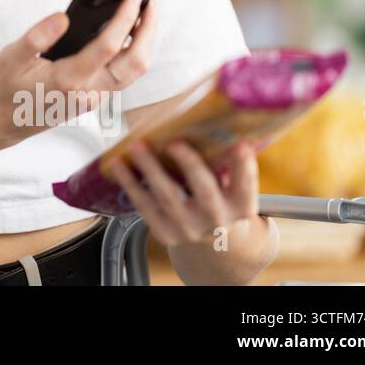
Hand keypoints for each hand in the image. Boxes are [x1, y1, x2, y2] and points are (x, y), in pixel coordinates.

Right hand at [0, 0, 155, 150]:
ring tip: (144, 15)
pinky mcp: (93, 100)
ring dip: (145, 43)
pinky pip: (124, 77)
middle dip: (148, 30)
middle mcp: (87, 94)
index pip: (109, 46)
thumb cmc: (3, 87)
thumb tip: (63, 16)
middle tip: (150, 3)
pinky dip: (133, 54)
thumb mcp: (10, 57)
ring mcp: (93, 100)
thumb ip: (37, 36)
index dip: (125, 18)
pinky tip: (127, 35)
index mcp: (67, 81)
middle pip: (136, 63)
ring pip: (134, 72)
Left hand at [109, 138, 259, 248]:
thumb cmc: (219, 197)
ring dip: (150, 170)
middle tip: (174, 142)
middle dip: (190, 166)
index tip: (241, 145)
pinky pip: (144, 206)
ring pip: (168, 198)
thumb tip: (207, 121)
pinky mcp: (165, 233)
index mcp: (241, 206)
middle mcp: (217, 221)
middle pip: (205, 193)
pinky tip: (118, 163)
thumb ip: (222, 162)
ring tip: (136, 146)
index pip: (246, 185)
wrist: (212, 242)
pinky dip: (130, 183)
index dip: (243, 167)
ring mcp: (190, 229)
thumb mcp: (230, 186)